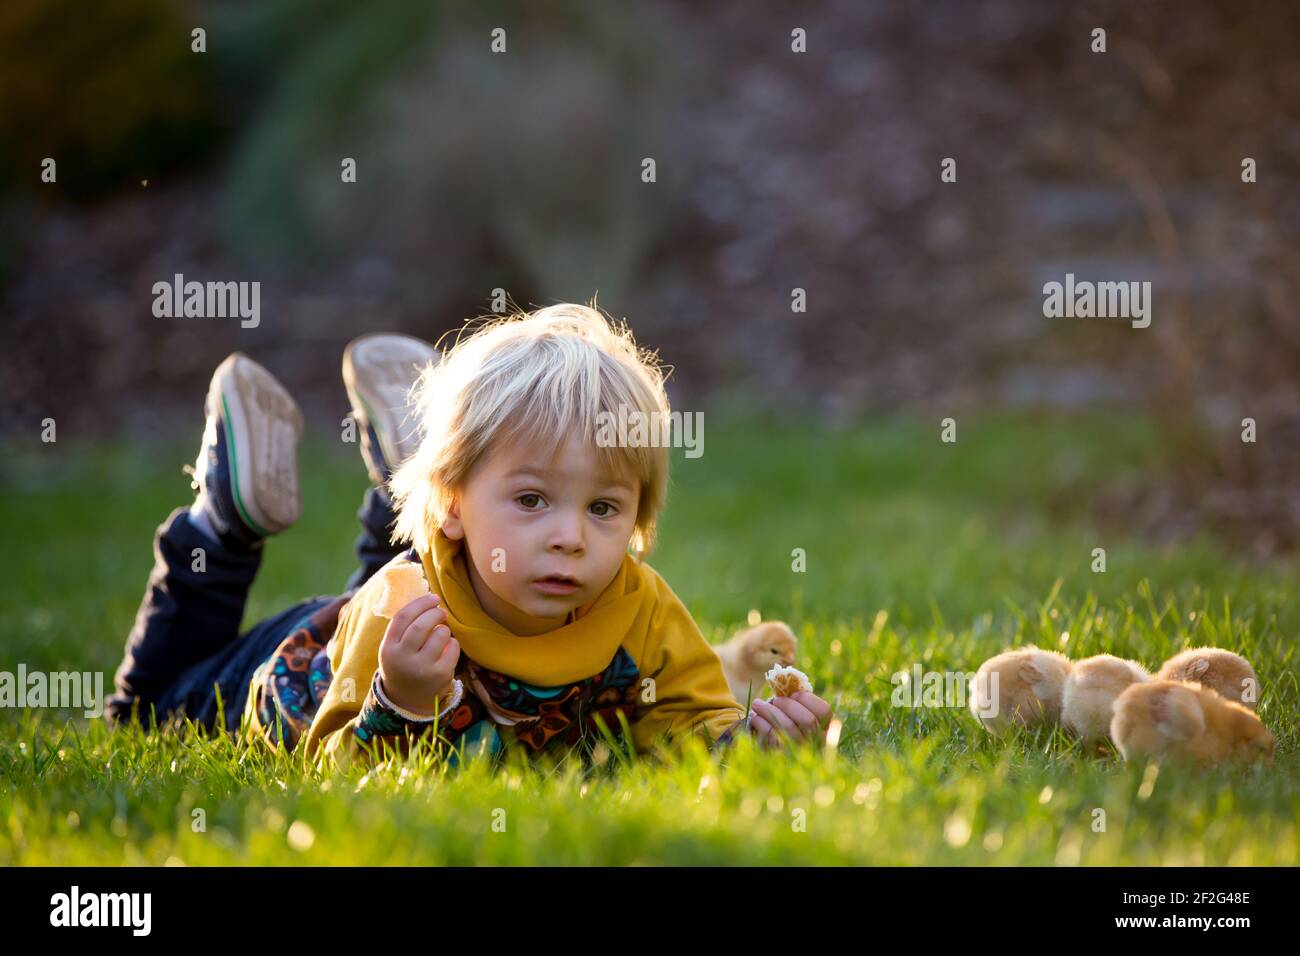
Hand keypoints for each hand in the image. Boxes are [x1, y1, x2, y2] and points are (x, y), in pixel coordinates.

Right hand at [378, 592, 460, 716]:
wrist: (407, 699)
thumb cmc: (403, 663)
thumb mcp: (394, 647)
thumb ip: (404, 627)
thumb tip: (425, 595)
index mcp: (388, 648)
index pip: (402, 617)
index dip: (420, 603)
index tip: (432, 597)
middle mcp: (403, 659)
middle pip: (421, 626)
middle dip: (435, 613)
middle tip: (441, 611)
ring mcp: (422, 668)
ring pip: (440, 635)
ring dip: (444, 628)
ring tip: (441, 632)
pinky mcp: (440, 674)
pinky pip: (453, 647)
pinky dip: (453, 642)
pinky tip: (447, 647)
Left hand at [748, 692, 831, 748]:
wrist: (768, 750)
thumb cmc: (782, 721)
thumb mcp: (792, 711)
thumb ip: (793, 699)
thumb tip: (785, 680)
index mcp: (823, 727)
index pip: (823, 710)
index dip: (807, 699)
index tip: (792, 694)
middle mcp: (816, 741)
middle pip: (808, 720)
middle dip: (788, 705)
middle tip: (775, 700)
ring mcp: (800, 750)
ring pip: (788, 727)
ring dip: (769, 710)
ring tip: (757, 704)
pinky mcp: (781, 755)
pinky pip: (772, 736)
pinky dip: (761, 722)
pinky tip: (754, 716)